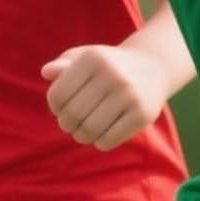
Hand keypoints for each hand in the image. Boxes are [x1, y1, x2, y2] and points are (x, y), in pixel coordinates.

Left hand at [42, 44, 172, 151]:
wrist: (153, 67)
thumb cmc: (109, 65)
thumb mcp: (87, 58)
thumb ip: (64, 64)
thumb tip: (46, 72)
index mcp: (93, 58)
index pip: (57, 95)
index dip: (55, 108)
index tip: (61, 109)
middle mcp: (112, 74)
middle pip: (72, 115)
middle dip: (67, 125)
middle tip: (71, 125)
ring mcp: (129, 95)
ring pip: (89, 130)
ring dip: (81, 136)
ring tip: (84, 131)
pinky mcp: (142, 114)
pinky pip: (108, 141)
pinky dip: (99, 143)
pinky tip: (101, 135)